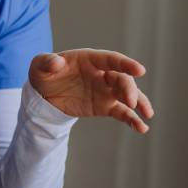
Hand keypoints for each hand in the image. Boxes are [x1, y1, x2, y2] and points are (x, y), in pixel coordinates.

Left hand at [28, 49, 154, 132]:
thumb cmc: (44, 73)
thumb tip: (57, 63)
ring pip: (127, 95)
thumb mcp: (39, 66)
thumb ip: (46, 62)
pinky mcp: (105, 107)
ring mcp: (106, 90)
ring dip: (139, 103)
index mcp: (90, 59)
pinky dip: (132, 119)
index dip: (126, 64)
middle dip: (129, 89)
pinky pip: (122, 113)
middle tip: (130, 102)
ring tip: (147, 115)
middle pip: (122, 79)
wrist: (44, 94)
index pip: (111, 60)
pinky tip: (141, 128)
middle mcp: (103, 74)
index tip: (140, 70)